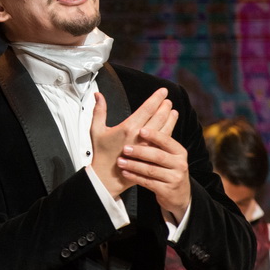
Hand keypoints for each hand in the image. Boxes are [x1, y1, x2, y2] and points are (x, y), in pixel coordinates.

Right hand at [89, 88, 182, 211]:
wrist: (106, 177)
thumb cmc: (101, 154)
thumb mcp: (96, 130)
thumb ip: (99, 111)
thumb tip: (98, 96)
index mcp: (128, 127)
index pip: (147, 108)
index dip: (156, 98)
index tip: (163, 92)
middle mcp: (140, 136)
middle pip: (159, 117)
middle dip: (165, 107)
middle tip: (168, 100)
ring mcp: (148, 147)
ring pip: (164, 129)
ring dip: (170, 119)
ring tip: (173, 111)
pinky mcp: (151, 156)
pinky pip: (164, 143)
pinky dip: (169, 133)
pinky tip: (170, 128)